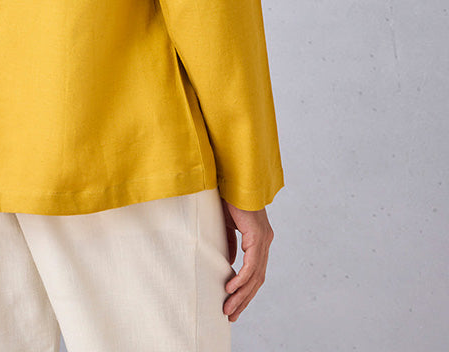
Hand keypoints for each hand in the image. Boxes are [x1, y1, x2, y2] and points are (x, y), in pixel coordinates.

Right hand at [220, 197, 273, 321]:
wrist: (232, 177)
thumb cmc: (229, 197)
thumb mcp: (227, 225)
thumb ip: (230, 244)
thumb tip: (229, 265)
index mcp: (259, 239)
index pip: (255, 272)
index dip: (245, 291)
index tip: (233, 305)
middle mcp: (265, 241)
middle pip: (257, 280)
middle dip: (244, 300)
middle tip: (231, 315)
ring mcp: (263, 239)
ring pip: (255, 276)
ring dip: (241, 295)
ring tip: (229, 309)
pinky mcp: (257, 236)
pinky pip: (251, 265)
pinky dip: (241, 279)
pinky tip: (230, 289)